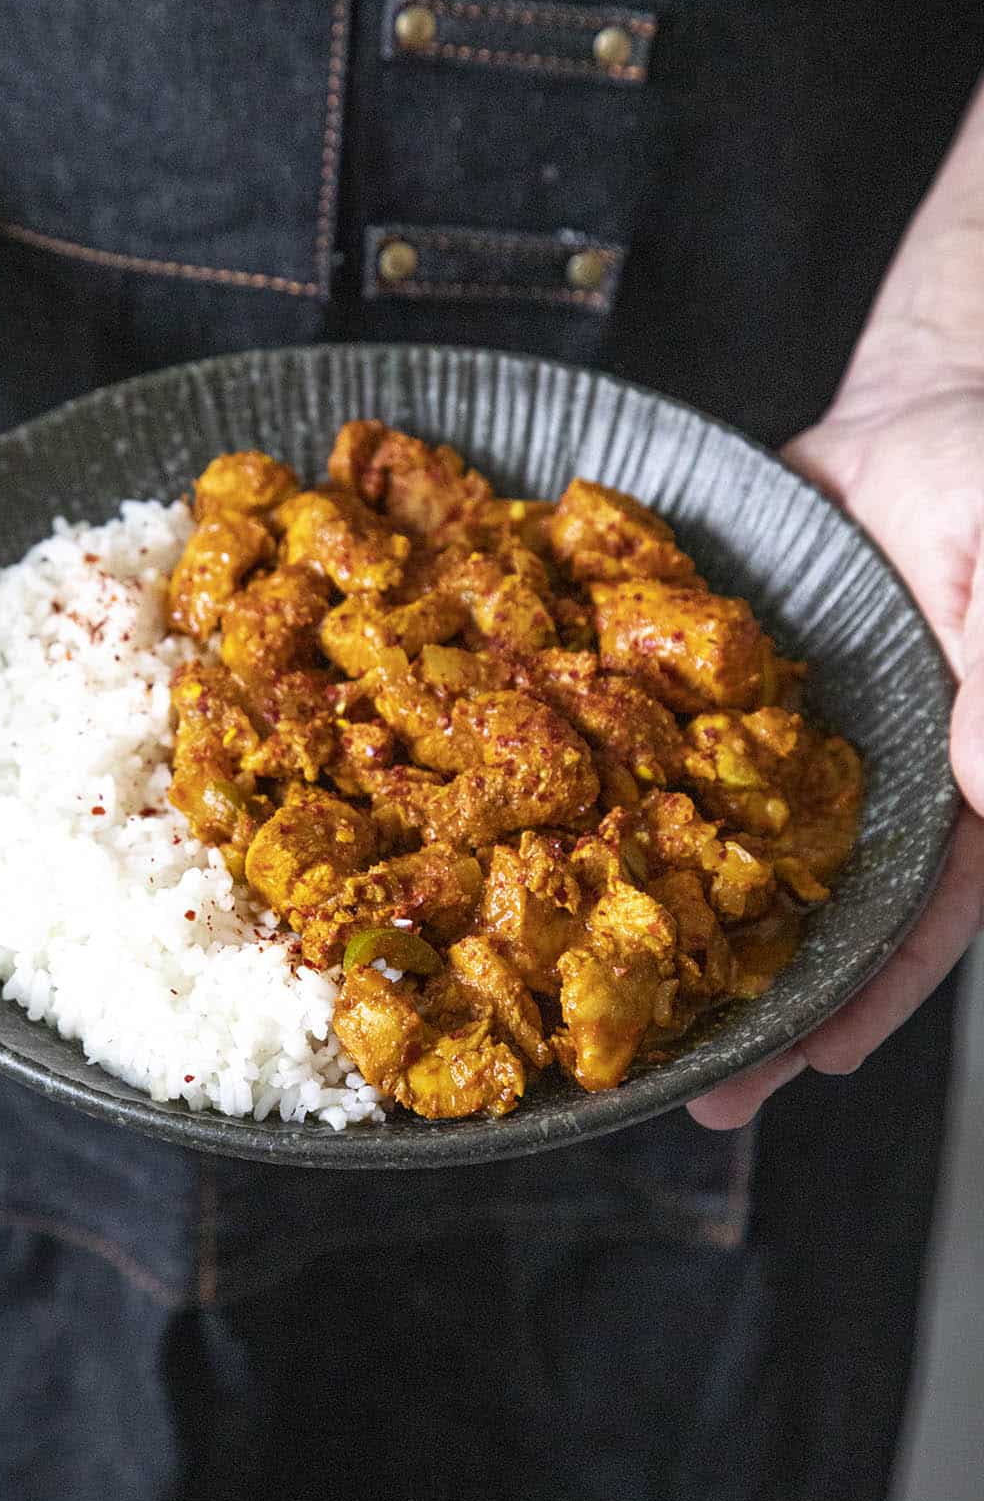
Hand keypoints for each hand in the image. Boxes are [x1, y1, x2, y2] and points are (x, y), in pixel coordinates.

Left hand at [690, 82, 983, 1127]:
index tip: (813, 1063)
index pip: (921, 914)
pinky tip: (557, 865)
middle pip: (814, 918)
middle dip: (757, 1005)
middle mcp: (865, 788)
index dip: (871, 990)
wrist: (914, 408)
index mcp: (953, 784)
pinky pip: (662, 766)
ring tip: (610, 1018)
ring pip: (730, 862)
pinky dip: (619, 817)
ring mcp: (782, 751)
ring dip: (676, 937)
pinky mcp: (713, 700)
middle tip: (690, 1091)